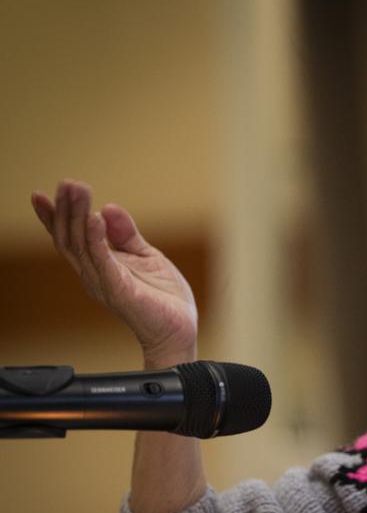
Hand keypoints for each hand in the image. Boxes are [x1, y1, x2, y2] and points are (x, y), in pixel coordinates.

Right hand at [31, 180, 197, 366]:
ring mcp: (104, 283)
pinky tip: (96, 218)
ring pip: (81, 246)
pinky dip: (97, 239)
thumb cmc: (163, 297)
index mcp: (98, 265)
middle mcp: (94, 274)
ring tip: (77, 191)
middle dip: (66, 209)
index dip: (53, 217)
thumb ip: (126, 234)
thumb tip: (109, 207)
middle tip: (67, 183)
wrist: (179, 329)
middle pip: (69, 238)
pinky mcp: (119, 291)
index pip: (69, 238)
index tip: (41, 193)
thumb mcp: (146, 256)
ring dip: (78, 216)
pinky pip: (103, 261)